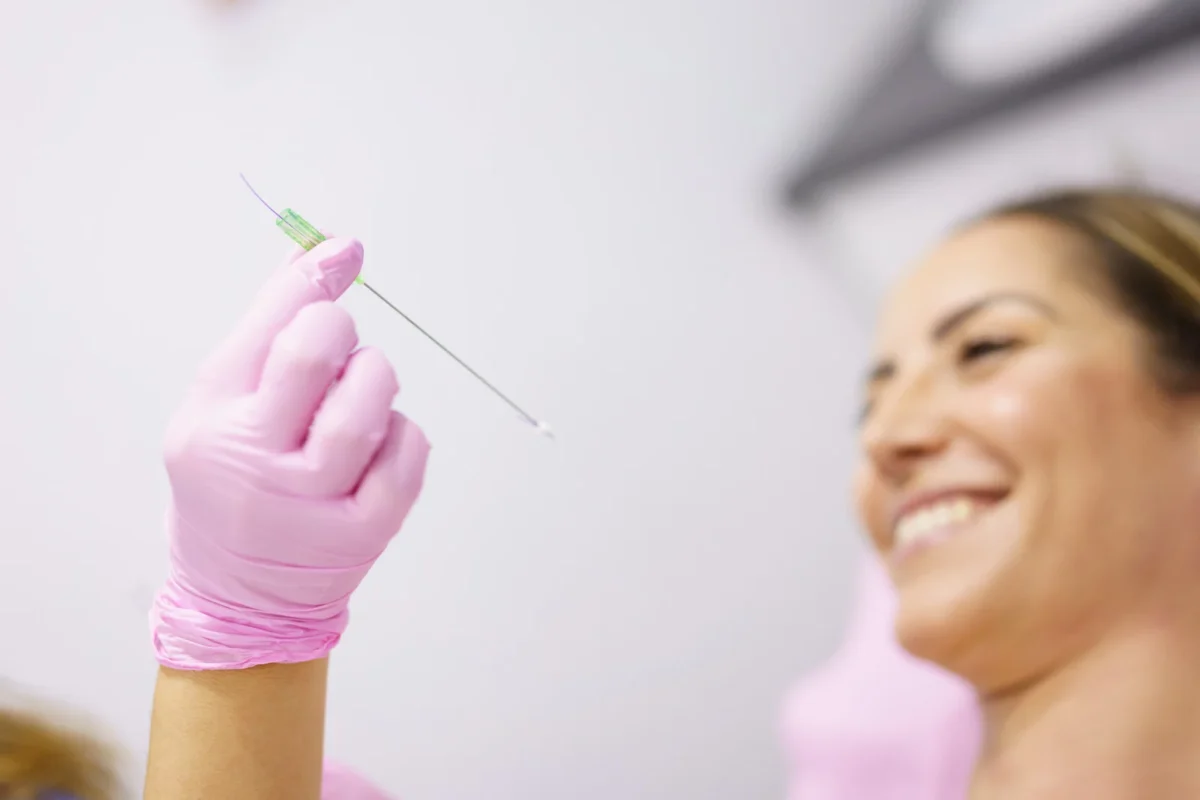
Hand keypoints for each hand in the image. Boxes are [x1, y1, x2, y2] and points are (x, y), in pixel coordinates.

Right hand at [151, 238, 430, 670]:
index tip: (344, 250)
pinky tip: (379, 444)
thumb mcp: (222, 405)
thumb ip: (269, 328)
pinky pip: (408, 454)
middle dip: (338, 331)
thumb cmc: (234, 480)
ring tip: (359, 395)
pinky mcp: (364, 534)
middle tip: (335, 350)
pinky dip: (404, 433)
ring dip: (375, 381)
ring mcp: (311, 506)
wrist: (238, 596)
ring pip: (367, 407)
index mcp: (213, 421)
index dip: (314, 276)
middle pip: (315, 354)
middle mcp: (255, 464)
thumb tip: (327, 250)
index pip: (269, 325)